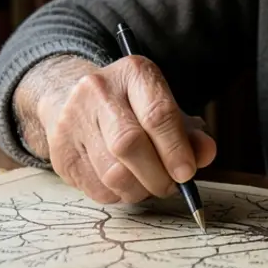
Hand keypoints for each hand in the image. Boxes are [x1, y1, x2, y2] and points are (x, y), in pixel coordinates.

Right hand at [33, 55, 216, 204]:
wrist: (71, 98)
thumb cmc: (130, 108)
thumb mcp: (162, 108)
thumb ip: (189, 132)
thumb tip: (206, 153)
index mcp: (133, 73)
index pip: (158, 113)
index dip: (176, 149)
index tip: (187, 173)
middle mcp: (99, 90)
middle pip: (130, 144)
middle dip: (157, 175)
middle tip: (170, 186)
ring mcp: (73, 120)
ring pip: (112, 172)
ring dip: (139, 189)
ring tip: (149, 185)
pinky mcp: (60, 152)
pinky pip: (97, 188)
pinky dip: (119, 195)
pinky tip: (125, 184)